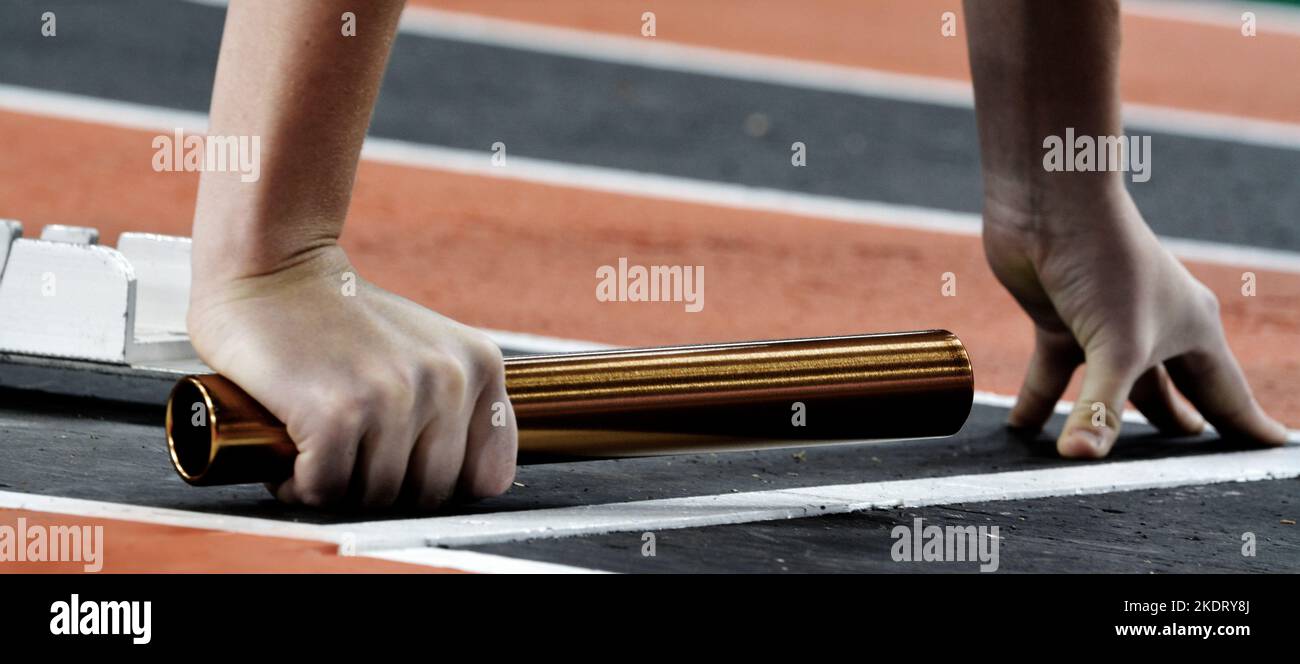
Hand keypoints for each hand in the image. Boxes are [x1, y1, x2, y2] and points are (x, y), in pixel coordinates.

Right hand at [186, 244, 516, 507]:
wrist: (272, 268)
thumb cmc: (345, 319)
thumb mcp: (429, 347)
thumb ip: (459, 403)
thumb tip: (478, 485)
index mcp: (481, 366)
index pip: (488, 476)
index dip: (442, 486)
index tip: (403, 468)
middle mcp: (448, 381)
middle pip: (429, 495)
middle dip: (384, 490)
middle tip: (348, 456)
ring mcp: (394, 397)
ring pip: (377, 498)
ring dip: (338, 488)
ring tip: (317, 450)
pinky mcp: (337, 415)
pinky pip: (325, 490)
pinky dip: (299, 484)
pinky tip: (290, 454)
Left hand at [982, 188, 1287, 457]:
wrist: (1050, 203)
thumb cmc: (1105, 263)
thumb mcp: (1116, 346)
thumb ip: (1101, 407)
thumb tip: (1079, 459)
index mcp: (1193, 331)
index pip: (1226, 394)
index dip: (1248, 426)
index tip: (1272, 451)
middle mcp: (1154, 329)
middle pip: (1171, 393)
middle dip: (1179, 428)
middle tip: (1188, 469)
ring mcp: (1102, 325)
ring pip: (1109, 386)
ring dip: (1106, 419)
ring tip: (1108, 461)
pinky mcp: (1058, 320)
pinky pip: (1050, 374)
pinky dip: (1037, 401)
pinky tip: (1022, 429)